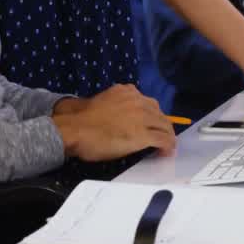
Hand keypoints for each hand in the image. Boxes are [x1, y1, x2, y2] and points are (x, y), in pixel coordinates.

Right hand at [52, 85, 175, 160]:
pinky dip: (168, 146)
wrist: (75, 128)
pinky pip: (163, 139)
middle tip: (161, 136)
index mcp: (127, 91)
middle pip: (159, 113)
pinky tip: (166, 152)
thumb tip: (122, 117)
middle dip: (161, 125)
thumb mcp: (103, 101)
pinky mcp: (143, 134)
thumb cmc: (82, 119)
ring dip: (167, 135)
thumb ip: (117, 105)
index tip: (150, 125)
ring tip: (167, 146)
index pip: (148, 103)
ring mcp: (141, 117)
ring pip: (164, 125)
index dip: (151, 116)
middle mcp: (137, 100)